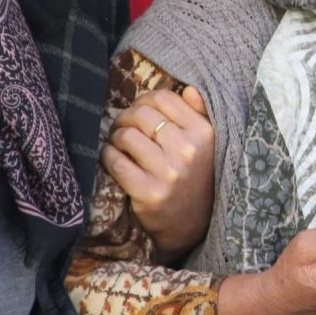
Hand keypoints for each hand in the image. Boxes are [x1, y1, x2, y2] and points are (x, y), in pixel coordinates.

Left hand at [102, 86, 214, 263]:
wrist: (191, 226)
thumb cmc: (195, 177)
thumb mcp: (207, 145)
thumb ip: (200, 113)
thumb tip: (188, 88)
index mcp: (204, 132)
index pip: (163, 98)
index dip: (144, 101)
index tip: (139, 113)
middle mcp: (188, 150)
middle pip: (141, 114)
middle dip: (125, 119)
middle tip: (123, 128)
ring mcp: (169, 172)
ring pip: (126, 136)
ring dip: (115, 138)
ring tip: (119, 145)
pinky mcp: (149, 192)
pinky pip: (116, 161)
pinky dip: (108, 156)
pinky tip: (113, 159)